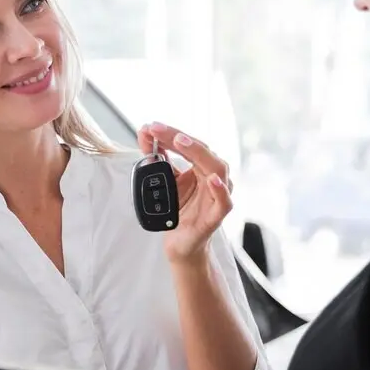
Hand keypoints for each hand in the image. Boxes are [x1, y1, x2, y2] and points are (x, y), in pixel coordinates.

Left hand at [138, 123, 233, 264]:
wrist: (180, 242)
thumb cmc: (178, 210)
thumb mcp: (165, 180)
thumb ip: (156, 158)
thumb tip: (145, 133)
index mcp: (202, 167)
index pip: (190, 143)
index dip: (171, 133)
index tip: (151, 127)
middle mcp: (213, 177)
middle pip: (202, 151)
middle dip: (179, 138)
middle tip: (159, 130)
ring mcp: (218, 195)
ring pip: (217, 169)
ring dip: (199, 153)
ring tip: (181, 142)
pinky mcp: (217, 215)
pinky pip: (224, 201)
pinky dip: (220, 189)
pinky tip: (212, 180)